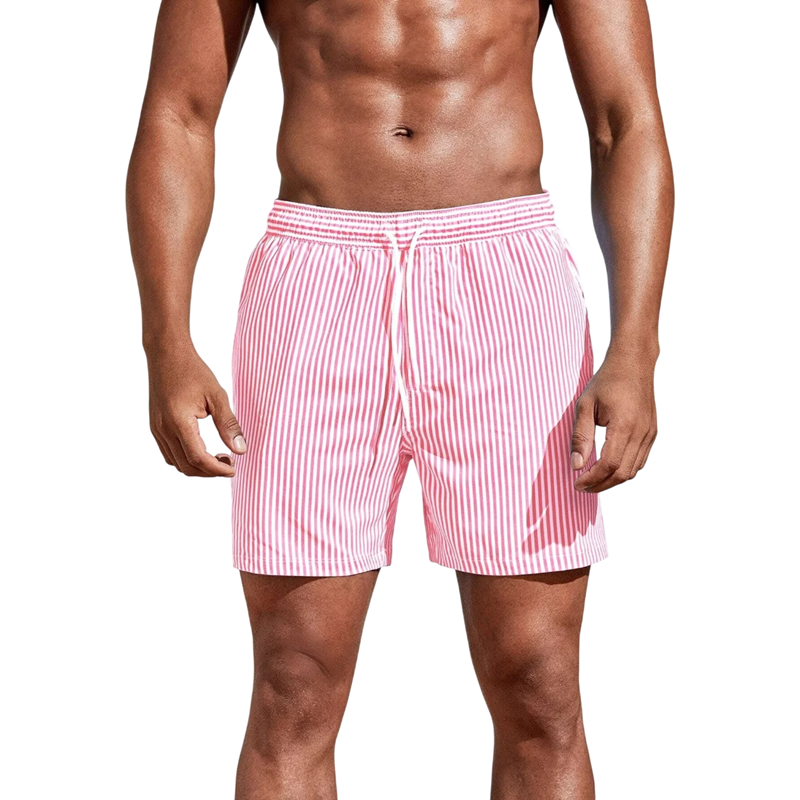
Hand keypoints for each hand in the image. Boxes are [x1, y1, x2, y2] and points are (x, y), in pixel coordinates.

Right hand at [147, 345, 245, 476]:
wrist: (166, 354)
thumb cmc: (193, 371)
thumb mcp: (217, 395)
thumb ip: (228, 424)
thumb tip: (241, 450)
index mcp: (179, 421)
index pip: (198, 458)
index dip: (217, 469)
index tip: (234, 468)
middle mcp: (164, 429)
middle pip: (186, 466)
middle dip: (209, 471)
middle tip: (230, 462)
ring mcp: (157, 429)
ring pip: (176, 463)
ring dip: (197, 467)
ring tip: (218, 456)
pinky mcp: (155, 427)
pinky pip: (169, 453)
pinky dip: (186, 458)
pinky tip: (202, 449)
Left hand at [571, 349, 657, 492]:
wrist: (634, 363)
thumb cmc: (607, 381)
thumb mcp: (585, 405)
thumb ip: (580, 436)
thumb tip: (576, 465)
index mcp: (624, 426)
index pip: (609, 464)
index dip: (591, 478)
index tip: (576, 483)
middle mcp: (641, 433)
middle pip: (622, 473)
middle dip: (601, 485)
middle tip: (582, 487)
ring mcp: (650, 434)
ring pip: (633, 470)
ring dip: (612, 480)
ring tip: (592, 479)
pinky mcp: (652, 433)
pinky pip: (640, 460)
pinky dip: (624, 470)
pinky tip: (608, 468)